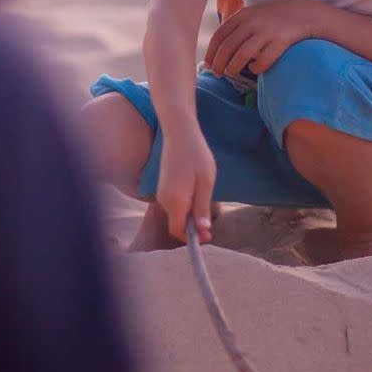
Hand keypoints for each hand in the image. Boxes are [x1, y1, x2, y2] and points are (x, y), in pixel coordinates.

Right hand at [156, 126, 216, 242]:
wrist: (180, 133)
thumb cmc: (196, 155)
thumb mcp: (206, 182)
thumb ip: (202, 207)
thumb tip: (202, 230)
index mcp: (175, 200)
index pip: (179, 230)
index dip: (192, 238)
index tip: (208, 236)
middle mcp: (164, 200)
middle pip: (177, 224)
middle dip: (192, 227)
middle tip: (210, 223)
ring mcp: (162, 193)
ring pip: (176, 214)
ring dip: (189, 215)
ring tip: (204, 201)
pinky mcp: (163, 187)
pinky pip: (174, 204)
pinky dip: (185, 206)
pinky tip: (196, 193)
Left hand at [204, 0, 317, 78]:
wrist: (303, 14)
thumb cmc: (273, 18)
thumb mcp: (253, 15)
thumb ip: (237, 27)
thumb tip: (217, 50)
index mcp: (242, 15)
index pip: (219, 35)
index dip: (211, 52)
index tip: (209, 64)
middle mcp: (252, 22)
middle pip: (227, 47)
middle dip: (219, 63)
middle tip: (217, 74)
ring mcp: (266, 32)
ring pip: (242, 55)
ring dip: (233, 67)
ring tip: (231, 73)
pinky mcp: (280, 42)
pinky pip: (263, 61)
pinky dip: (256, 68)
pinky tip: (255, 68)